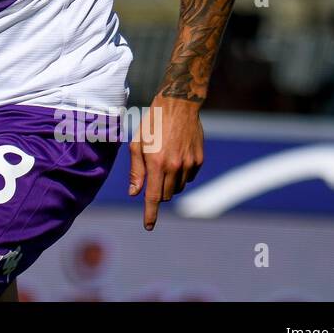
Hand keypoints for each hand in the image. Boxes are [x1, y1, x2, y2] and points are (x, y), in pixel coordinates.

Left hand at [127, 94, 203, 230]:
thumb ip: (136, 170)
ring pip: (178, 187)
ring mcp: (189, 164)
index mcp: (156, 163)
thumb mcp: (137, 144)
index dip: (150, 214)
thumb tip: (134, 193)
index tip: (148, 226)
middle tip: (153, 173)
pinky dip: (181, 174)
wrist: (178, 106)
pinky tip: (176, 156)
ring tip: (164, 161)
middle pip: (166, 194)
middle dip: (158, 191)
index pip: (154, 197)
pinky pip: (189, 177)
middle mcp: (174, 166)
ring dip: (170, 183)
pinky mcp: (199, 159)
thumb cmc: (152, 124)